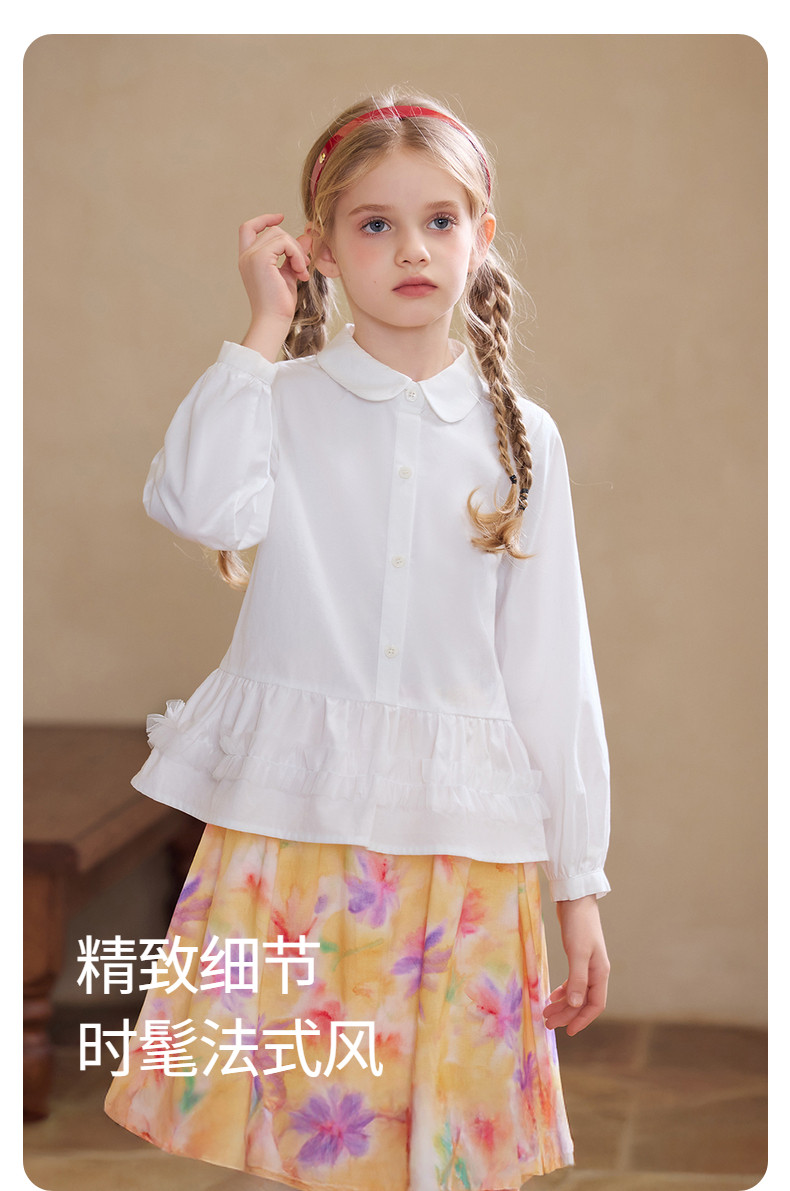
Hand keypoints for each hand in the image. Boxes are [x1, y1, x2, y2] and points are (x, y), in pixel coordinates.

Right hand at [238, 214, 312, 358]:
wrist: (273, 321)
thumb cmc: (279, 304)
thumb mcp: (289, 274)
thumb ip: (294, 255)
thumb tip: (307, 237)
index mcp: (248, 260)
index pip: (249, 228)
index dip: (264, 219)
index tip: (281, 217)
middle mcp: (246, 256)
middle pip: (272, 231)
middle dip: (292, 244)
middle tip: (304, 264)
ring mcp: (251, 257)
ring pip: (279, 234)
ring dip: (296, 251)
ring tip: (302, 271)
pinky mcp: (260, 259)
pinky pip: (283, 243)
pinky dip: (296, 254)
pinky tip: (300, 272)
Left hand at [543, 894, 609, 1035]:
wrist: (576, 899)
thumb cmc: (578, 924)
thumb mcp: (577, 952)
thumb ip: (577, 979)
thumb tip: (576, 1004)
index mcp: (600, 973)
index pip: (595, 1005)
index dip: (582, 1020)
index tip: (568, 1032)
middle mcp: (596, 971)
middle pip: (584, 1001)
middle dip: (567, 1014)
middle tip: (547, 1022)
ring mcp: (588, 964)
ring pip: (577, 993)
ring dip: (563, 1004)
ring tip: (546, 1012)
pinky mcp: (578, 957)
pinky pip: (573, 982)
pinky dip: (563, 990)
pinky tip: (552, 994)